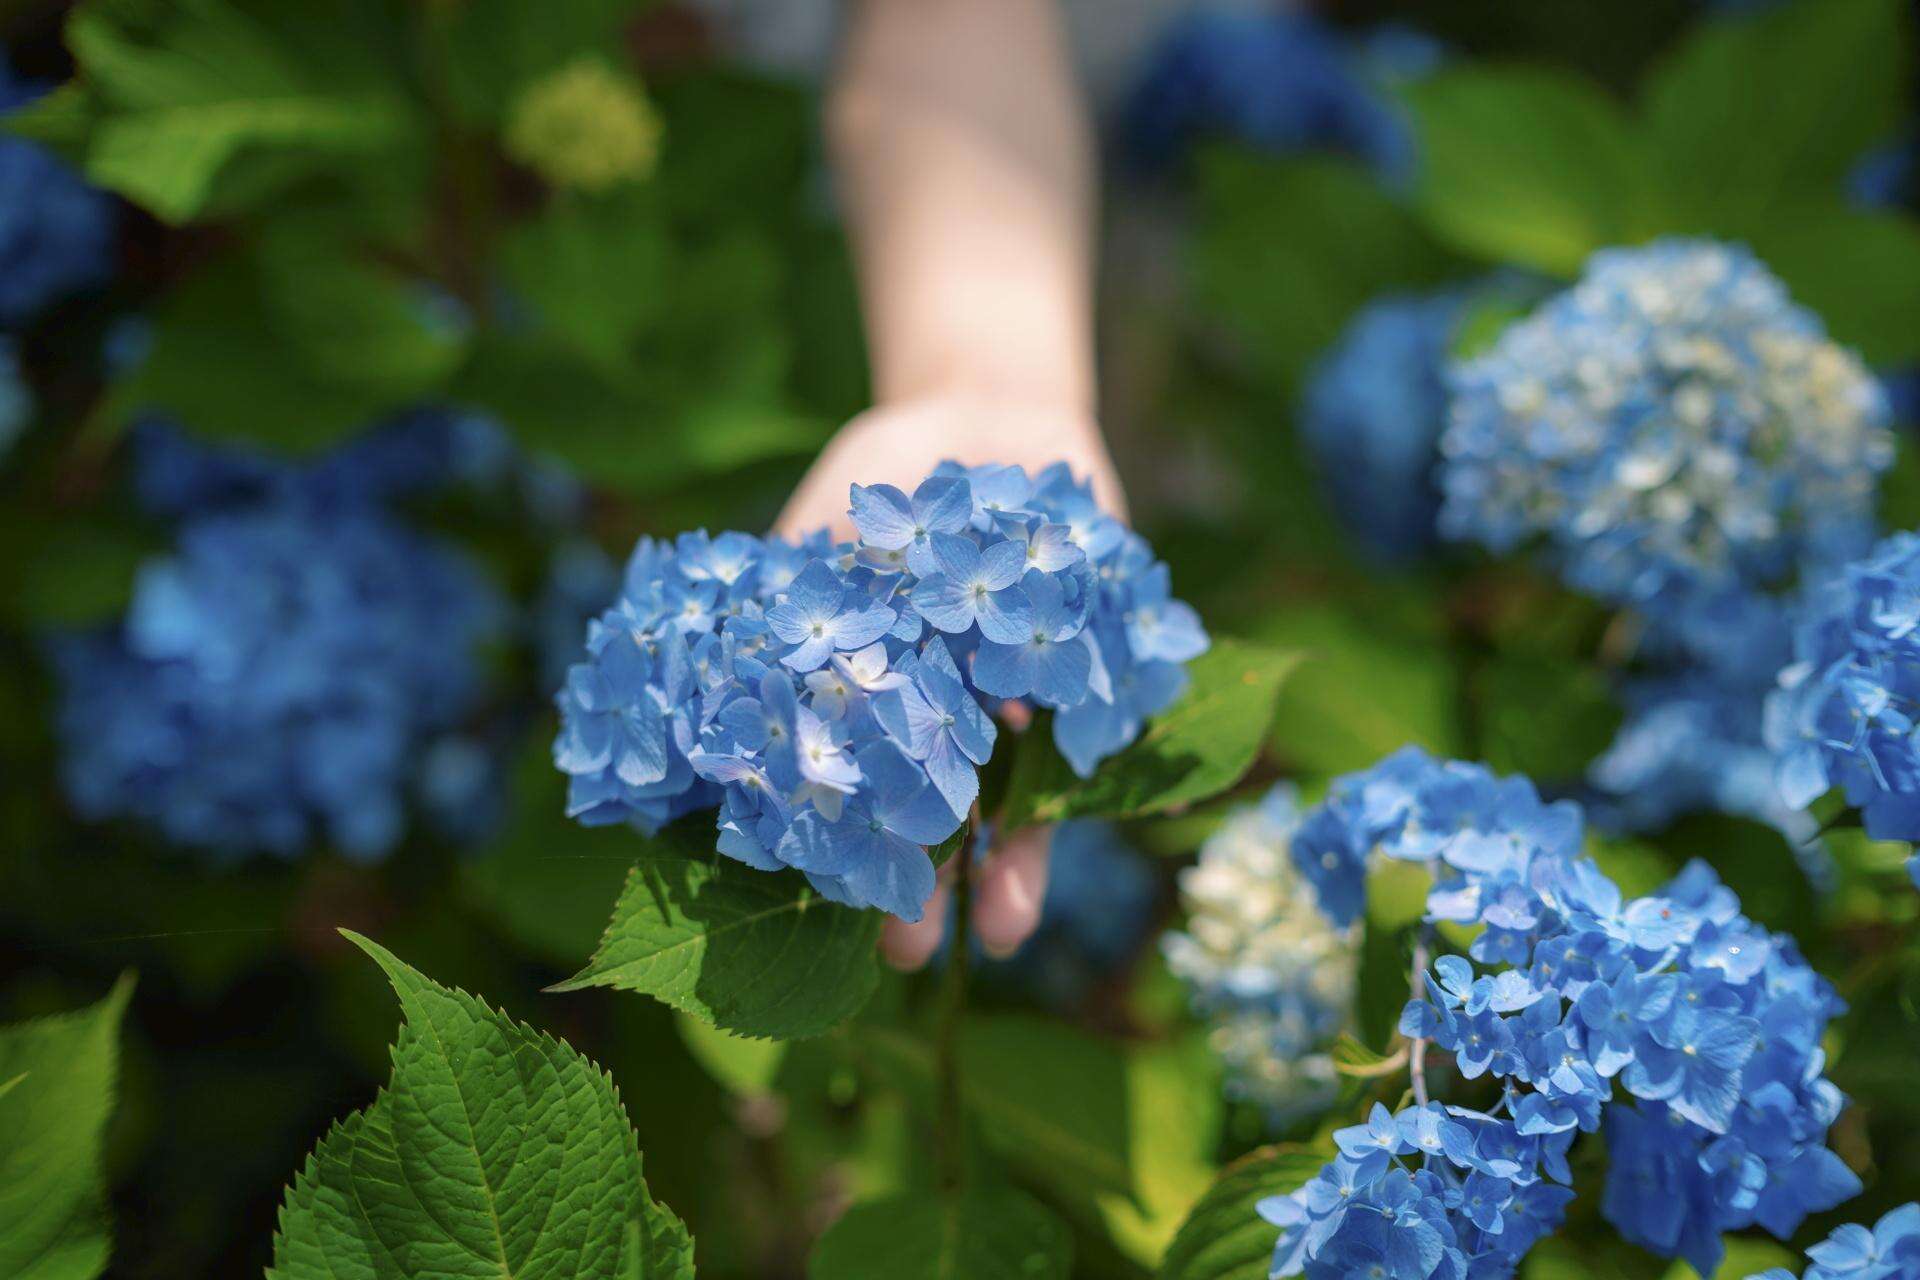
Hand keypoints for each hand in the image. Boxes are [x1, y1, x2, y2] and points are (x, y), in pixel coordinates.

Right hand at [772, 391, 1126, 967]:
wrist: (990, 404)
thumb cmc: (887, 477)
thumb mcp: (827, 526)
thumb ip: (802, 590)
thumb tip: (773, 663)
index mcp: (880, 706)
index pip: (860, 801)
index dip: (843, 861)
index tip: (809, 913)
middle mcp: (953, 717)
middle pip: (939, 819)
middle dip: (925, 885)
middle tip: (904, 950)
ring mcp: (1019, 695)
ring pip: (1015, 793)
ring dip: (1010, 860)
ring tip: (998, 928)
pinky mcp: (1088, 654)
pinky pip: (1078, 712)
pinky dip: (1060, 739)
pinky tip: (1029, 747)